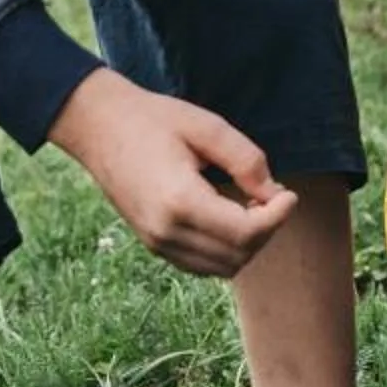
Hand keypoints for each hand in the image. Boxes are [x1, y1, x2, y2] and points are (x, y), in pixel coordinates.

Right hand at [48, 68, 298, 276]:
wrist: (97, 126)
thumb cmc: (153, 119)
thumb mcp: (207, 126)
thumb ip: (245, 160)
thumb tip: (274, 193)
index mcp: (180, 201)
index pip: (245, 233)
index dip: (277, 217)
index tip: (289, 194)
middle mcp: (166, 231)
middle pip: (238, 255)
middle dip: (266, 230)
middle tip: (273, 196)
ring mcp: (157, 242)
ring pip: (222, 268)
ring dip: (248, 244)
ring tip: (253, 207)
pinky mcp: (153, 244)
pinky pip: (201, 265)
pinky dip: (225, 250)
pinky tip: (230, 217)